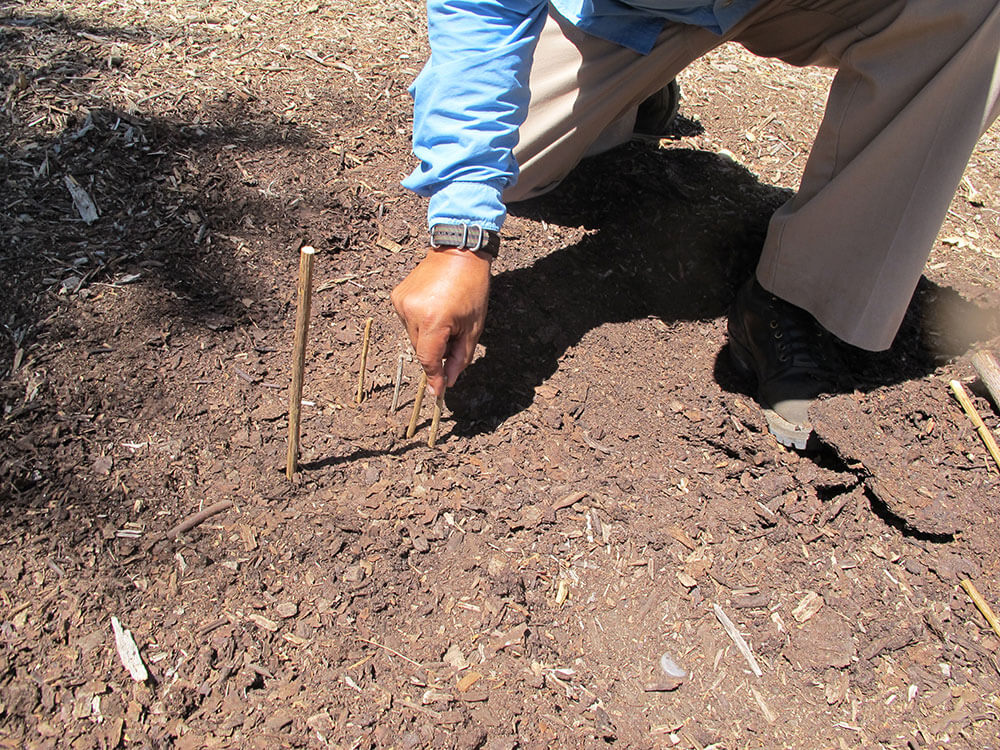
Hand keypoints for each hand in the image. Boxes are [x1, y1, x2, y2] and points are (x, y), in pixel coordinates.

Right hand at [391, 247, 491, 395]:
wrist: (458, 252)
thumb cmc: (472, 289)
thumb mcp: (473, 328)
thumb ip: (460, 358)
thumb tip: (448, 381)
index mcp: (434, 321)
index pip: (429, 360)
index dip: (434, 377)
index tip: (437, 392)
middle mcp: (412, 312)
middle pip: (421, 349)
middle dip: (436, 352)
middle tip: (453, 338)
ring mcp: (402, 303)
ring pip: (413, 336)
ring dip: (427, 336)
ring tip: (445, 317)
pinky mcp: (397, 296)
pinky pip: (407, 321)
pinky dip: (420, 322)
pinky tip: (433, 308)